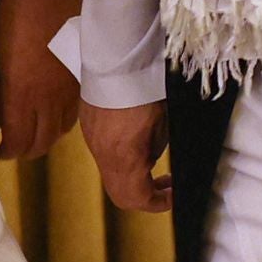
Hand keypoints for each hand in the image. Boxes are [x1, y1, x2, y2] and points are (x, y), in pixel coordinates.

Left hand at [0, 0, 82, 161]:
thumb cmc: (11, 19)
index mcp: (21, 93)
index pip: (20, 142)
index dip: (9, 153)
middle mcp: (49, 98)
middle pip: (43, 143)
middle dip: (26, 151)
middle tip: (14, 145)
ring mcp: (70, 90)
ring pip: (61, 131)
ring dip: (45, 138)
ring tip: (32, 131)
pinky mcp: (82, 79)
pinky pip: (74, 113)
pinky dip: (60, 122)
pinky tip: (50, 113)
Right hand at [82, 96, 169, 213]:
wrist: (117, 58)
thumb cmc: (146, 87)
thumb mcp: (163, 123)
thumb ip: (156, 150)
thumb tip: (151, 162)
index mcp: (125, 154)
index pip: (137, 198)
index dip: (158, 203)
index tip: (173, 195)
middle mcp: (103, 153)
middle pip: (121, 196)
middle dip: (145, 198)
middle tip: (166, 187)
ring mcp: (93, 141)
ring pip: (111, 178)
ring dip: (132, 181)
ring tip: (154, 170)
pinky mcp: (88, 129)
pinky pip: (103, 158)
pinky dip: (121, 164)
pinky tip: (136, 149)